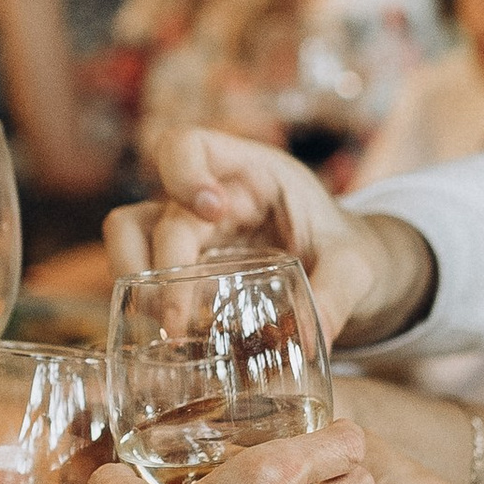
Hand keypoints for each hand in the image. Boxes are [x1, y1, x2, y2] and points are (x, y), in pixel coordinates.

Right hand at [102, 130, 431, 345]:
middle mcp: (210, 199)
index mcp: (250, 173)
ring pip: (128, 235)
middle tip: (179, 319)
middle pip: (154, 211)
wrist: (345, 274)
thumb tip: (316, 335)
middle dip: (160, 264)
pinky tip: (171, 338)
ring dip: (132, 278)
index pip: (190, 146)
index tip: (212, 212)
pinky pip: (143, 275)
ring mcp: (192, 234)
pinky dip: (146, 303)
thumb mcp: (355, 267)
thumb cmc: (346, 251)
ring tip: (162, 326)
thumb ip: (338, 294)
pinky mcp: (185, 269)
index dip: (184, 172)